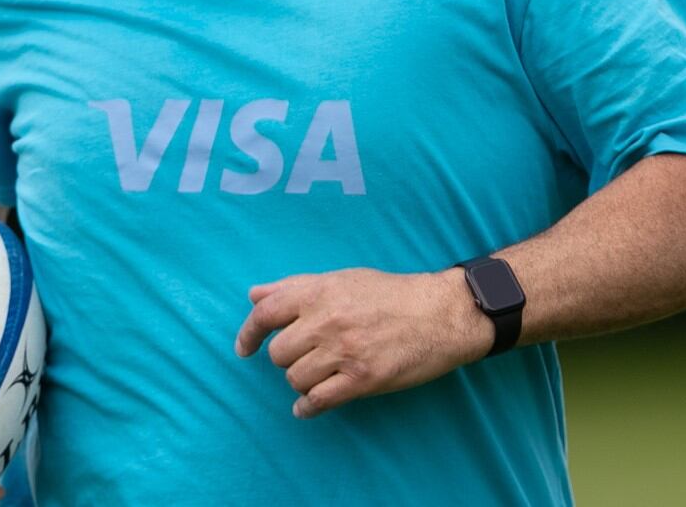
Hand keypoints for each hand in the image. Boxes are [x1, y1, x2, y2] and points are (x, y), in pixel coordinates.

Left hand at [234, 267, 492, 418]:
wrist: (440, 313)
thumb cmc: (391, 294)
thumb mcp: (341, 278)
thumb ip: (295, 287)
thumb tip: (253, 295)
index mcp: (319, 293)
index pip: (266, 314)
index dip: (249, 333)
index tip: (245, 348)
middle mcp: (327, 321)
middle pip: (280, 353)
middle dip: (287, 358)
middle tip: (306, 356)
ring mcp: (344, 352)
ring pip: (296, 378)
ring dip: (301, 380)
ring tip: (318, 375)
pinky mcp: (363, 379)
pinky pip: (319, 400)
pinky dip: (308, 407)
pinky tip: (309, 405)